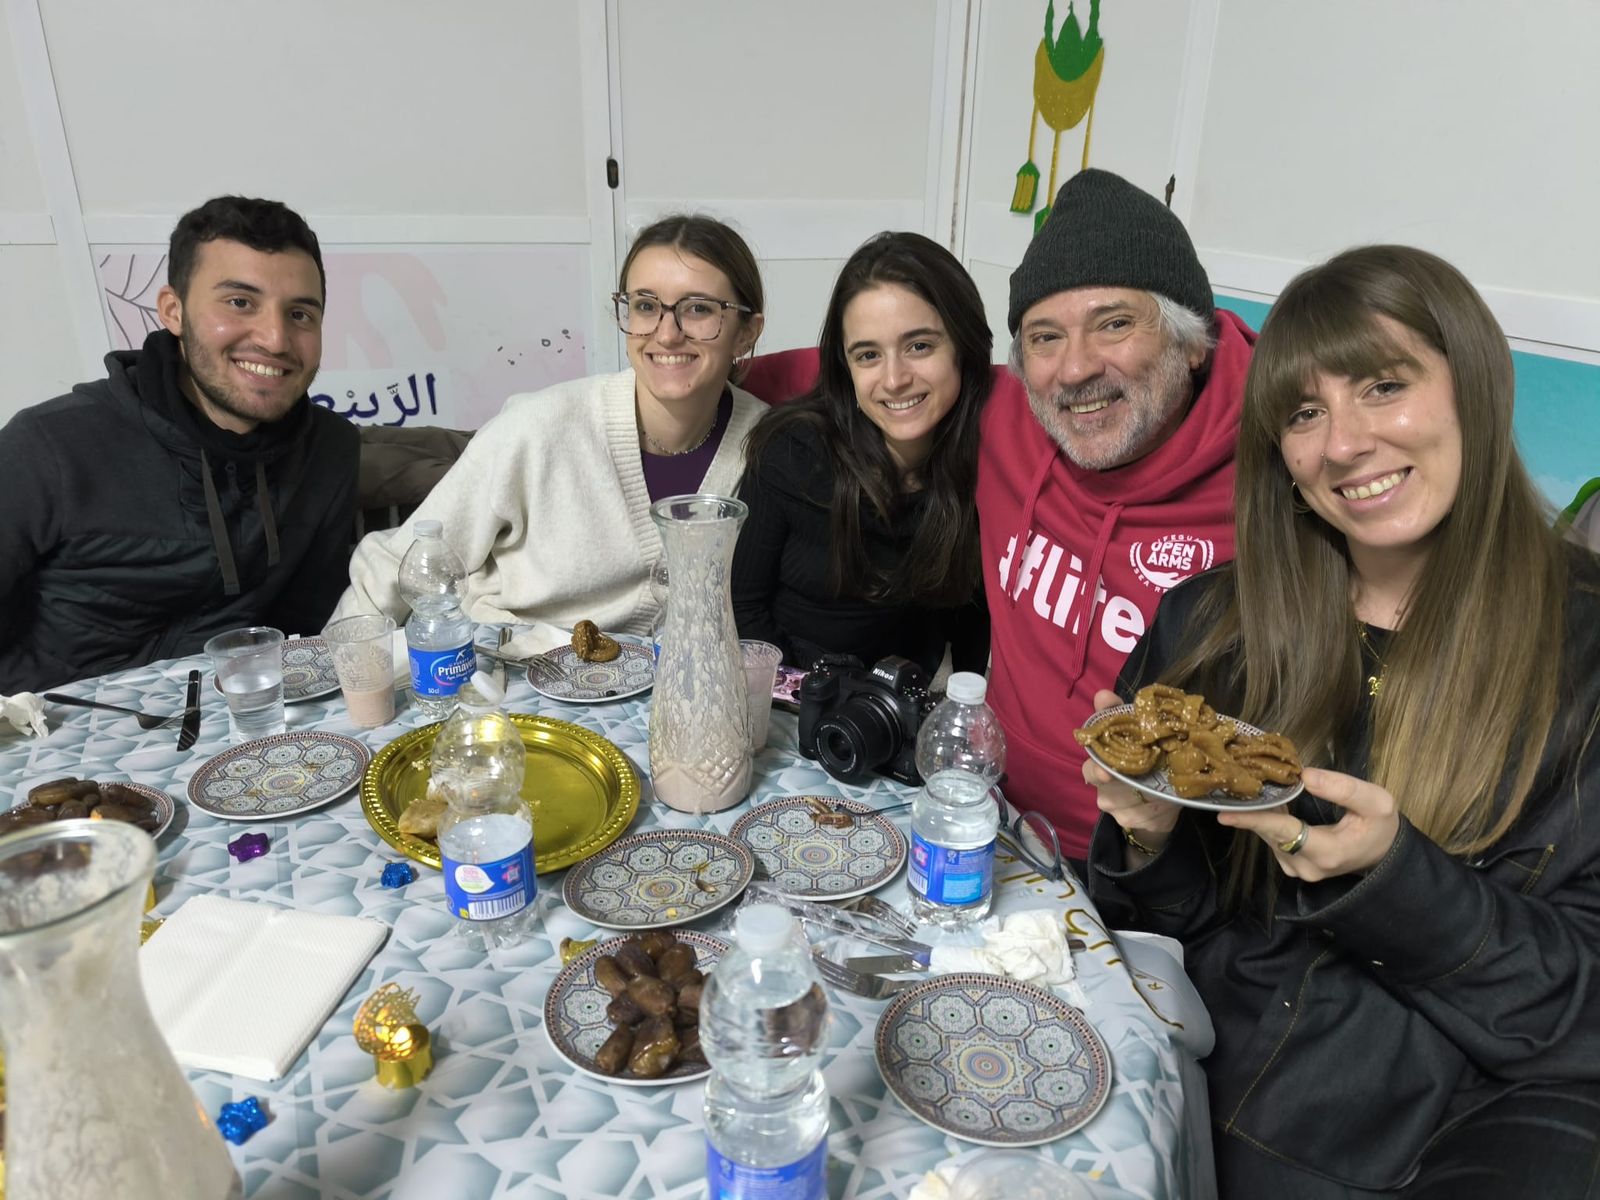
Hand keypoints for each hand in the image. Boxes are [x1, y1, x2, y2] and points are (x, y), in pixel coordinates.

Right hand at [1083, 689, 1181, 850]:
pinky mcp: (1136, 824)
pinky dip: (1162, 806)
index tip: (1106, 773)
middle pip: (1114, 789)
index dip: (1097, 770)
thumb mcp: (1129, 735)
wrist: (1152, 802)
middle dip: (1133, 780)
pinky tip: (1169, 798)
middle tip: (1150, 774)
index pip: (1091, 769)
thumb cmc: (1138, 761)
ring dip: (1152, 792)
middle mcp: (1104, 793)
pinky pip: (1149, 815)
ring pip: (1135, 802)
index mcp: (1098, 768)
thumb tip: (1102, 694)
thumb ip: (1116, 714)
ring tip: (1168, 781)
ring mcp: (1119, 811)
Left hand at [1216, 767, 1399, 880]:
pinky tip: (1265, 801)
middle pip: (1270, 832)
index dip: (1253, 820)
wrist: (1384, 852)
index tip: (1224, 814)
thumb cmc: (1380, 826)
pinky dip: (1268, 820)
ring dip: (1259, 813)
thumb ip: (1343, 788)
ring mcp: (1297, 868)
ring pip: (1269, 836)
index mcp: (1326, 852)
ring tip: (1248, 786)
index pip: (1282, 832)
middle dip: (1253, 808)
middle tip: (1236, 780)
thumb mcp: (1375, 802)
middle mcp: (1306, 866)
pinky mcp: (1293, 865)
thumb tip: (1305, 776)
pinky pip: (1274, 839)